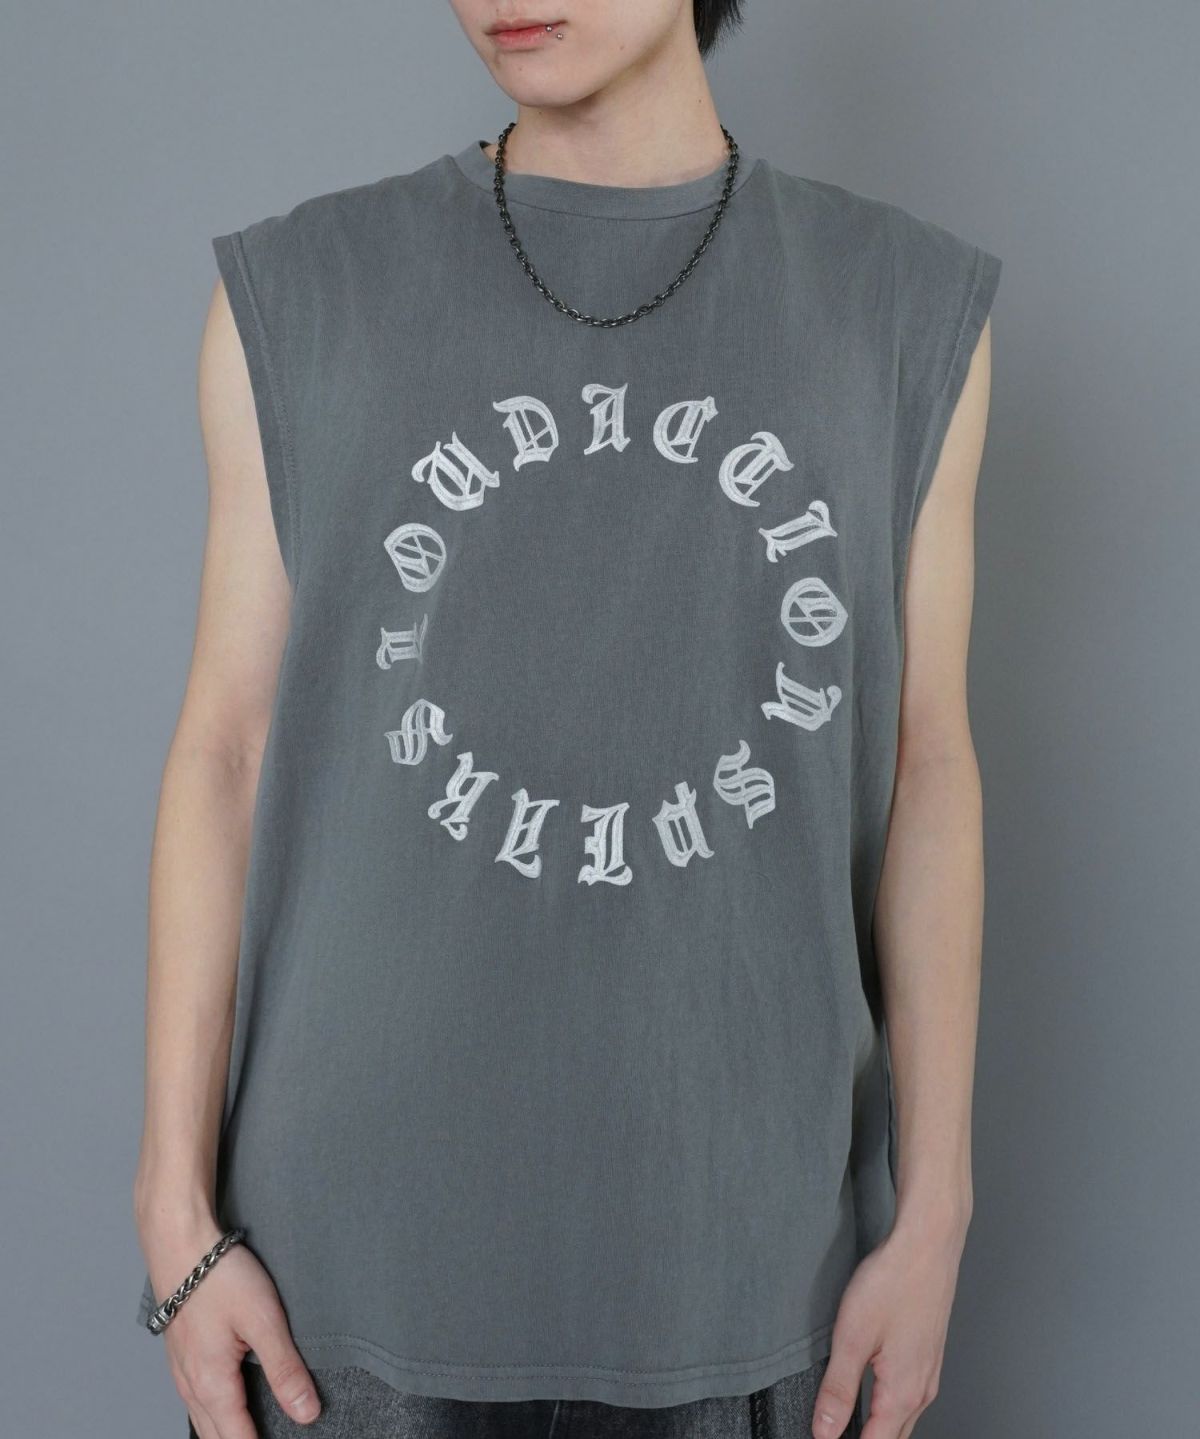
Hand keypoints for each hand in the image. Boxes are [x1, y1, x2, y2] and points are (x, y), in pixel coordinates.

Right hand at [142, 1214, 321, 1436]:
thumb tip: (307, 1413)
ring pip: (204, 1423)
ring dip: (227, 1434)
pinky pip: (197, 1402)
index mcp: (213, 1385)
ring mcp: (182, 1373)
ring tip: (254, 1431)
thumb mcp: (264, 1320)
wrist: (179, 1244)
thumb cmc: (220, 1277)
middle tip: (272, 1437)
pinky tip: (230, 1406)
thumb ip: (285, 1369)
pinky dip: (215, 1416)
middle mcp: (191, 1387)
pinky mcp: (181, 1357)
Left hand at [811, 1204, 968, 1437]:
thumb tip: (824, 1433)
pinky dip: (889, 1408)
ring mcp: (929, 1373)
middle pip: (892, 1438)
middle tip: (833, 1433)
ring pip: (903, 1420)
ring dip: (878, 1428)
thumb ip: (837, 1390)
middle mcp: (921, 1391)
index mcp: (902, 1394)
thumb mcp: (852, 1337)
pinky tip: (873, 1394)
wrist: (928, 1246)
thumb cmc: (893, 1283)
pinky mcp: (929, 1355)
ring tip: (849, 1424)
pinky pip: (910, 1397)